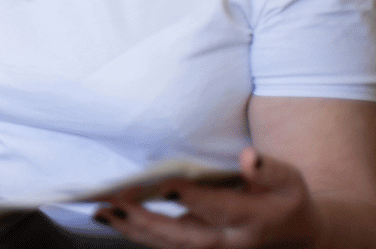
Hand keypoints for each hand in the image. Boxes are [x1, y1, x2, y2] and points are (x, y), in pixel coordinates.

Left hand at [95, 148, 320, 247]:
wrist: (295, 234)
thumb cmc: (286, 198)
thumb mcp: (289, 181)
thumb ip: (270, 170)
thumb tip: (250, 157)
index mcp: (254, 221)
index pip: (221, 210)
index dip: (194, 200)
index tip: (167, 185)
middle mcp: (230, 242)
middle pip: (187, 238)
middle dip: (150, 222)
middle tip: (116, 202)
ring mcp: (212, 248)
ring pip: (169, 245)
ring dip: (133, 229)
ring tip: (101, 209)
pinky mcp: (195, 246)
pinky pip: (162, 243)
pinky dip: (134, 230)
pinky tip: (107, 215)